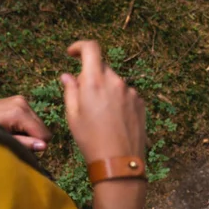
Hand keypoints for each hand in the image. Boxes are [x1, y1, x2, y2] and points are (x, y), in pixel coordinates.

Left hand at [0, 95, 51, 150]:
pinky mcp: (19, 100)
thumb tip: (44, 146)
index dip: (36, 145)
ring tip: (11, 133)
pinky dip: (25, 125)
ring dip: (29, 132)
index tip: (21, 147)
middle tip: (14, 140)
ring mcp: (21, 99)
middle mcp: (23, 102)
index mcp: (20, 112)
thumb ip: (25, 144)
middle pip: (43, 128)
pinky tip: (11, 126)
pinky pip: (32, 118)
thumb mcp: (4, 141)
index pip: (44, 134)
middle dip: (33, 138)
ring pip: (39, 124)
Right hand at [60, 40, 145, 163]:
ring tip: (101, 117)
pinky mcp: (140, 103)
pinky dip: (118, 100)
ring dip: (106, 91)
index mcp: (95, 82)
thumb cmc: (91, 140)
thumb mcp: (73, 116)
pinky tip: (114, 121)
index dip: (80, 46)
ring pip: (114, 83)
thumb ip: (70, 90)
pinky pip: (126, 94)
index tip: (72, 53)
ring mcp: (131, 92)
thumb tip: (67, 75)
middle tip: (84, 99)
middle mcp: (115, 82)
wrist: (119, 162)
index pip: (91, 49)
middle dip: (91, 77)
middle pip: (102, 68)